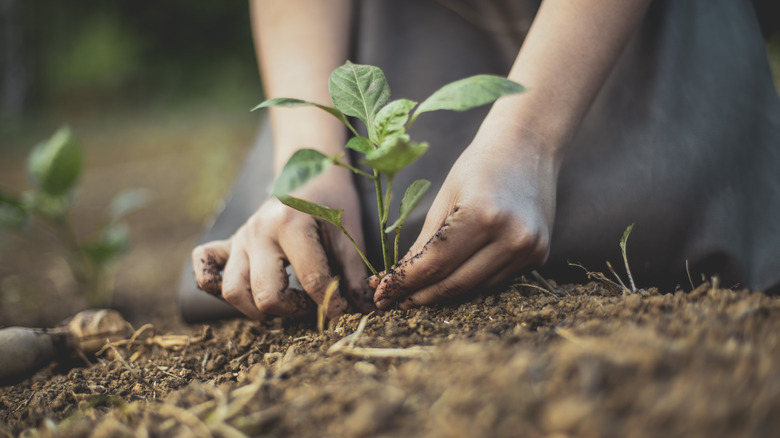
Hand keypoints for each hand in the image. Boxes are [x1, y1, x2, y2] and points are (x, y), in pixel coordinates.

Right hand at [192, 169, 373, 319]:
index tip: (344, 315)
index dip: (332, 306)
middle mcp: (257, 232)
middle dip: (293, 310)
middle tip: (312, 304)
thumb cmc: (332, 203)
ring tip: (285, 302)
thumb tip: (364, 312)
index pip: (311, 281)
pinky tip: (245, 292)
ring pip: (233, 291)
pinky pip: (205, 270)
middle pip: (265, 295)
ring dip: (258, 308)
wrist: (309, 173)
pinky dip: (215, 287)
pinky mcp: (228, 244)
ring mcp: (239, 238)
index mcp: (290, 224)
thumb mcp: (349, 234)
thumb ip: (354, 274)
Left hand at [372, 129, 558, 309]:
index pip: (434, 265)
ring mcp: (530, 249)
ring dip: (443, 292)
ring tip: (416, 292)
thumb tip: (397, 280)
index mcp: (483, 216)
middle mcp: (512, 237)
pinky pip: (495, 280)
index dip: (404, 284)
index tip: (381, 295)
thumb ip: (423, 243)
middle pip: (455, 284)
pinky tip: (452, 276)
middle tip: (392, 301)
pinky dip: (471, 281)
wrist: (528, 147)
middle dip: (419, 296)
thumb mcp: (444, 199)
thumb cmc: (478, 167)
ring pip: (475, 288)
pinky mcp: (540, 255)